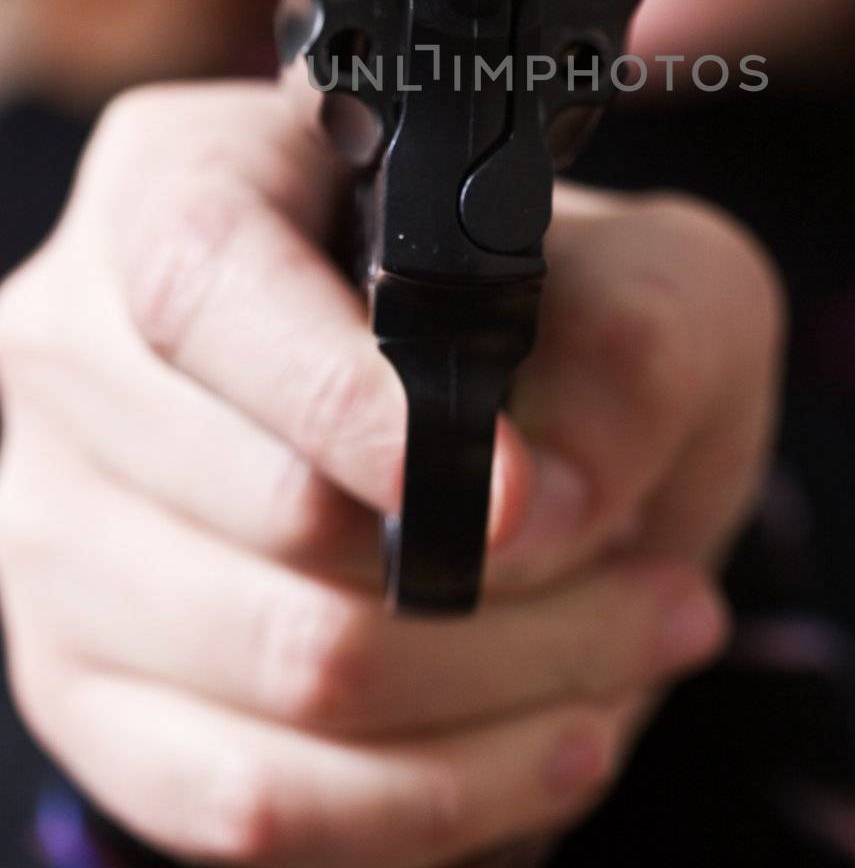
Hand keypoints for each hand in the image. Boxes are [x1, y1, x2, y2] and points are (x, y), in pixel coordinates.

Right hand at [0, 75, 782, 863]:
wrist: (510, 416)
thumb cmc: (563, 312)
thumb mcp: (649, 274)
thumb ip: (624, 346)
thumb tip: (532, 511)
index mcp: (176, 181)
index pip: (203, 282)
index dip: (349, 401)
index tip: (520, 498)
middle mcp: (78, 346)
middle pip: (253, 502)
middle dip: (499, 586)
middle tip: (666, 591)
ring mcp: (58, 521)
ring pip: (266, 666)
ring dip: (495, 701)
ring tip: (641, 656)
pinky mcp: (85, 681)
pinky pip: (238, 798)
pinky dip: (422, 800)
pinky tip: (552, 748)